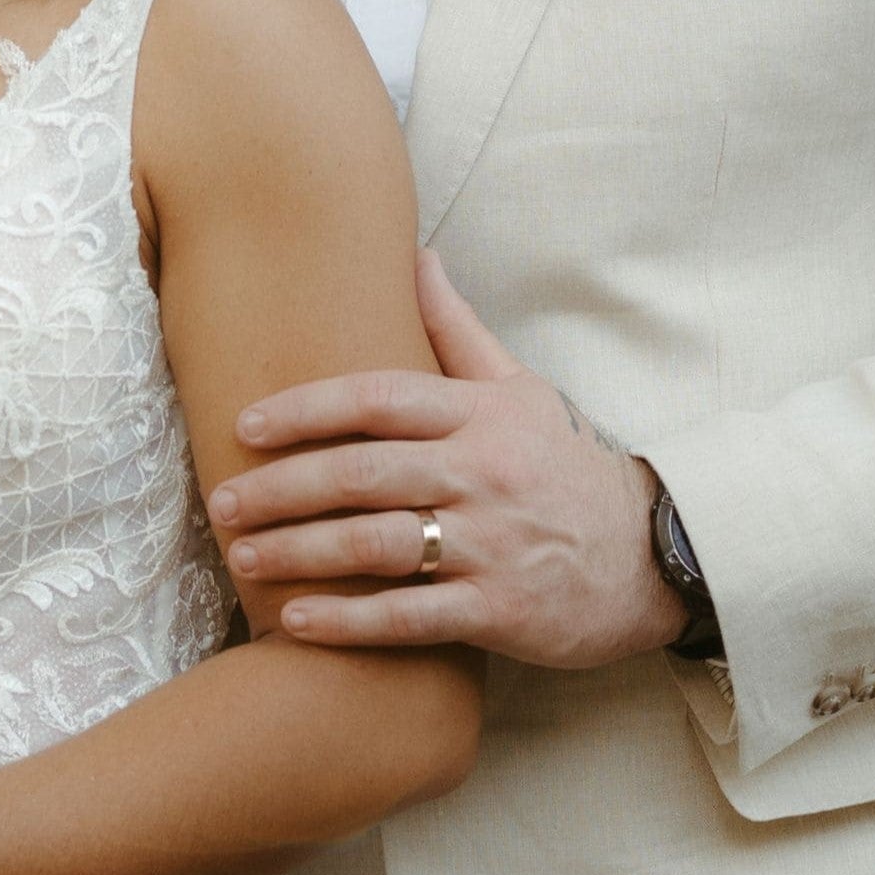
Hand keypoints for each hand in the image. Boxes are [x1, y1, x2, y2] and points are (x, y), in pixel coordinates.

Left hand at [206, 249, 686, 667]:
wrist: (654, 557)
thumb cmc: (566, 466)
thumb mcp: (521, 389)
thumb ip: (457, 330)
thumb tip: (416, 254)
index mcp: (480, 415)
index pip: (379, 399)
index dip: (306, 410)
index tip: (244, 423)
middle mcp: (482, 473)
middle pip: (364, 472)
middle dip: (283, 486)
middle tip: (221, 500)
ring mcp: (492, 544)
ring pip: (377, 544)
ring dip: (300, 551)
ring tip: (242, 556)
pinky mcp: (501, 611)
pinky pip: (409, 616)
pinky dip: (348, 621)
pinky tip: (293, 620)